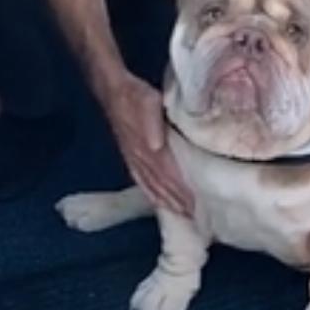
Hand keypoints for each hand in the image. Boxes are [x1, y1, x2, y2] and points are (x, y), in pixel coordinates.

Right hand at [102, 73, 193, 216]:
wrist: (112, 92)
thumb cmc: (135, 95)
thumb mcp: (148, 102)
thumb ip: (152, 123)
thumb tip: (157, 146)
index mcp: (147, 146)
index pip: (168, 174)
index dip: (181, 191)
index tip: (197, 205)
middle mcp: (140, 157)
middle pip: (161, 185)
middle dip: (178, 202)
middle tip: (196, 217)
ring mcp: (133, 159)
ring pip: (151, 186)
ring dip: (166, 201)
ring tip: (182, 214)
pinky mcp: (129, 156)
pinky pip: (140, 180)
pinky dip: (151, 194)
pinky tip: (157, 201)